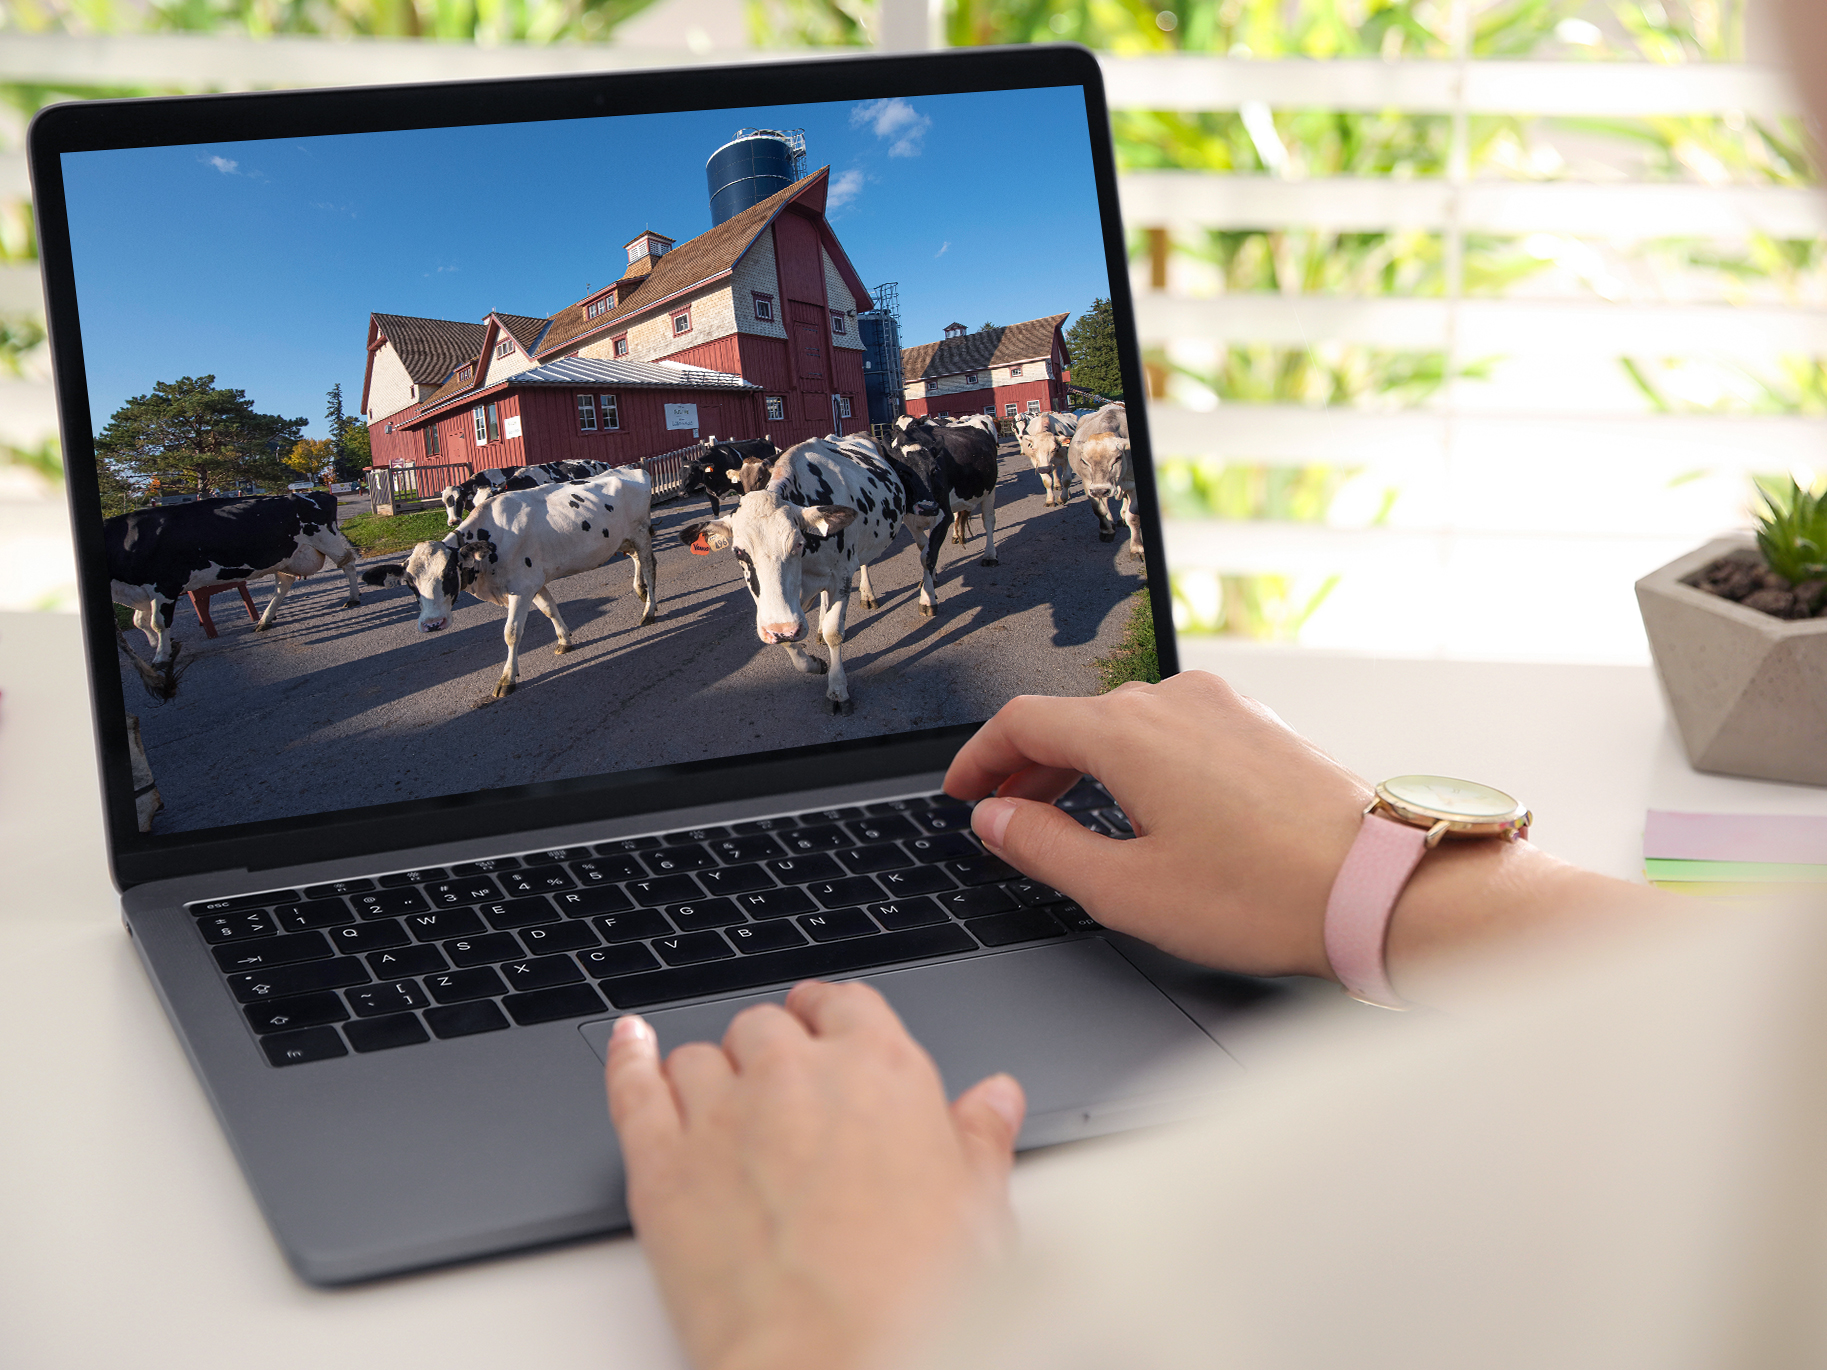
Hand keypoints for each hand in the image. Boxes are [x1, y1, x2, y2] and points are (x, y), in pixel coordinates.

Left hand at [605, 980, 1025, 1369]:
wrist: (830, 1364)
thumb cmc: (909, 1302)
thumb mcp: (978, 1217)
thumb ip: (980, 1143)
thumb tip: (995, 1100)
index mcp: (879, 1072)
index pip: (846, 1004)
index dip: (832, 1016)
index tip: (827, 1028)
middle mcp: (793, 1075)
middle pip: (767, 1026)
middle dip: (773, 1052)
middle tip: (784, 1094)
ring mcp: (719, 1115)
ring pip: (699, 1057)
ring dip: (712, 1074)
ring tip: (724, 1110)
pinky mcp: (659, 1164)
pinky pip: (632, 1086)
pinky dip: (629, 1059)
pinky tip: (632, 1044)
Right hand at [944, 672, 1671, 987]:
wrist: (1378, 884)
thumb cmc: (1263, 894)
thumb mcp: (1126, 889)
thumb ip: (1043, 846)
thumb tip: (995, 818)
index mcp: (1126, 732)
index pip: (1021, 722)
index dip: (977, 759)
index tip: (961, 791)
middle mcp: (1172, 700)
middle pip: (1070, 718)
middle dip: (1025, 765)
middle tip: (1001, 813)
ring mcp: (1221, 706)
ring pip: (1122, 721)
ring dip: (1080, 762)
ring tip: (1066, 814)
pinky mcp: (1256, 723)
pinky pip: (1171, 728)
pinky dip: (1133, 759)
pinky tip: (1140, 807)